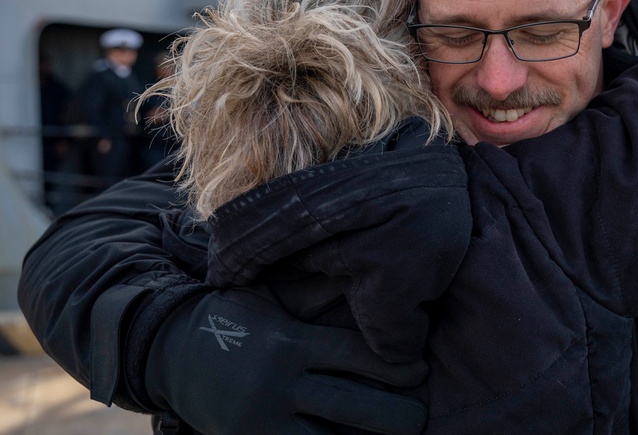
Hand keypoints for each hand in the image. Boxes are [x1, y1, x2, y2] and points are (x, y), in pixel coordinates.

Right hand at [145, 287, 427, 433]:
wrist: (168, 354)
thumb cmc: (233, 318)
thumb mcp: (271, 296)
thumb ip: (317, 291)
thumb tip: (368, 269)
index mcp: (289, 343)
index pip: (354, 355)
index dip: (394, 366)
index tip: (420, 370)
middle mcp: (278, 385)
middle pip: (352, 405)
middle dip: (396, 414)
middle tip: (420, 414)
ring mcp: (262, 423)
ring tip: (398, 434)